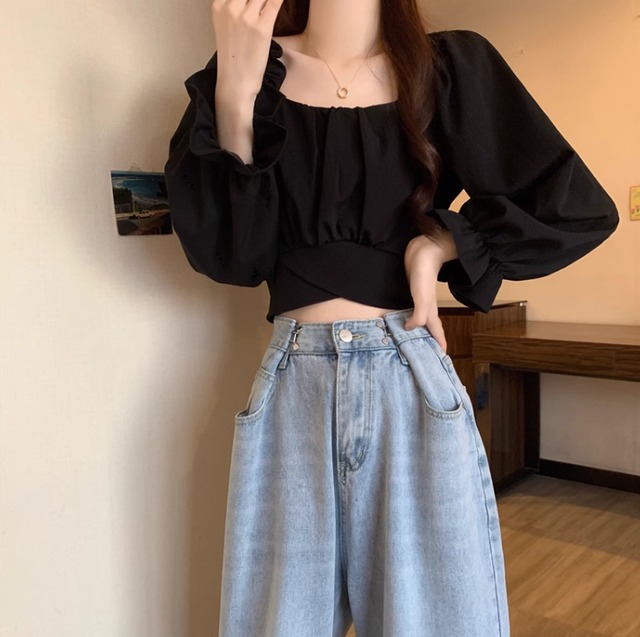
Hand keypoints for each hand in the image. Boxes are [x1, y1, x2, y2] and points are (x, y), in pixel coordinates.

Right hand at [211, 0, 284, 96]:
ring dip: (268, 0)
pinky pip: (275, 1)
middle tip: (263, 4)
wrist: (236, 82)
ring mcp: (246, 17)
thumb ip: (235, 8)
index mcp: (219, 6)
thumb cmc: (234, 57)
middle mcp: (231, 7)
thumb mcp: (226, 26)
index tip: (255, 1)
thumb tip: (251, 2)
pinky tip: (284, 0)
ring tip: (269, 8)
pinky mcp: (262, 27)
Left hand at [403, 233, 455, 352]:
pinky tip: (405, 317)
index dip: (439, 344)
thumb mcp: (422, 298)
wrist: (425, 250)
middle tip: (427, 352)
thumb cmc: (424, 273)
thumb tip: (410, 328)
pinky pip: (412, 308)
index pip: (436, 332)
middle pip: (429, 327)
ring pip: (420, 318)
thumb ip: (419, 315)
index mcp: (430, 310)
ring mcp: (420, 297)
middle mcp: (426, 306)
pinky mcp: (412, 289)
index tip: (442, 357)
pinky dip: (410, 316)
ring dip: (419, 328)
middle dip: (430, 339)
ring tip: (416, 338)